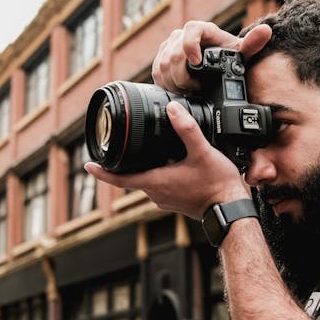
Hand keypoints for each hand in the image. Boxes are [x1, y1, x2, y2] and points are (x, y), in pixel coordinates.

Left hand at [85, 101, 249, 218]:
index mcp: (156, 182)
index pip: (119, 180)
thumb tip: (172, 109)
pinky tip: (172, 164)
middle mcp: (157, 194)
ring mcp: (166, 200)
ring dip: (146, 169)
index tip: (88, 165)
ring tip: (150, 152)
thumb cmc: (217, 185)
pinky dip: (160, 175)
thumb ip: (186, 129)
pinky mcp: (177, 203)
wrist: (231, 209)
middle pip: (133, 178)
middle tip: (119, 149)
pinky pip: (161, 187)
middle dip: (126, 164)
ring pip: (148, 182)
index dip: (101, 172)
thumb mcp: (202, 152)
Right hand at [152, 19, 271, 91]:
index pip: (191, 30)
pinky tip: (179, 90)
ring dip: (175, 82)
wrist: (214, 67)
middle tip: (196, 88)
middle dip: (185, 75)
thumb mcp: (241, 54)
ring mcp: (168, 46)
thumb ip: (252, 44)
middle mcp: (182, 34)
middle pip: (174, 54)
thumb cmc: (228, 59)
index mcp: (201, 29)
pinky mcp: (160, 58)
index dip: (190, 45)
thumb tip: (266, 30)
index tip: (196, 62)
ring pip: (163, 65)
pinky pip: (156, 71)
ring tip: (189, 90)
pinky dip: (166, 84)